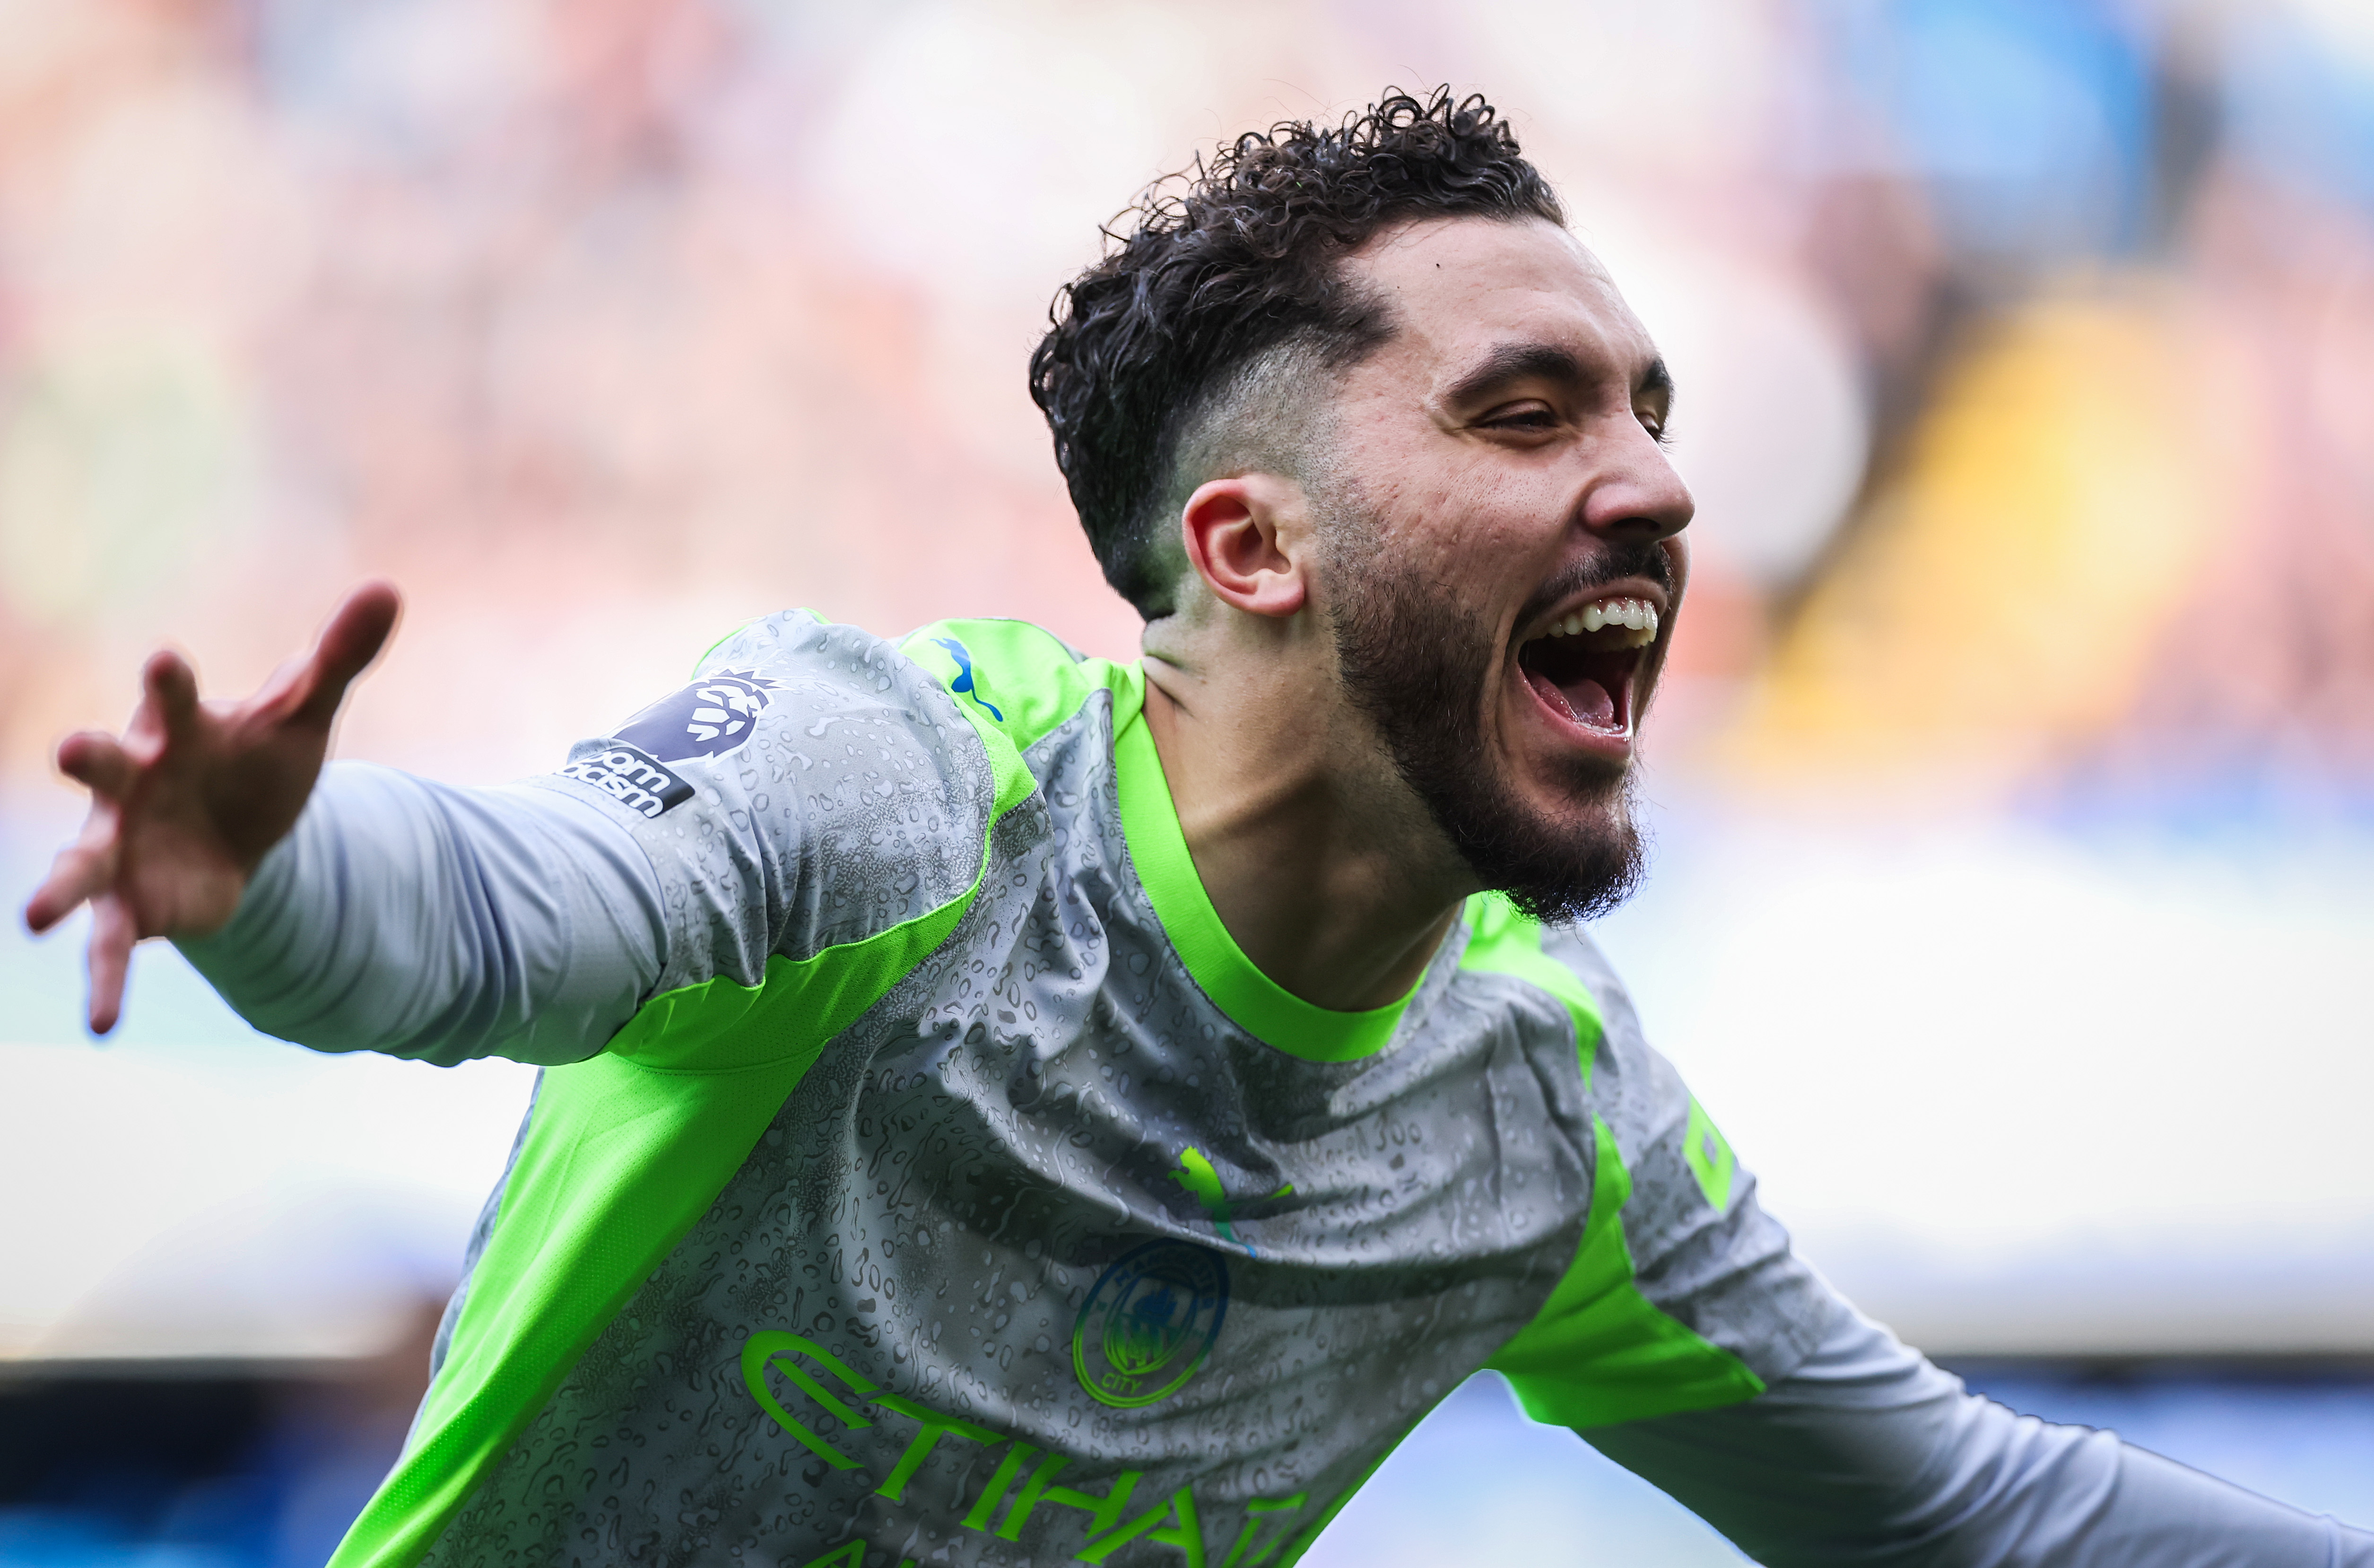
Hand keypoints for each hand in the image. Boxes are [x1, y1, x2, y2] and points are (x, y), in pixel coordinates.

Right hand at [22, 582, 401, 1033]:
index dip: (172, 678)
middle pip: (106, 768)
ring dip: (57, 889)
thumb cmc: (257, 758)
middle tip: (68, 748)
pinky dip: (107, 984)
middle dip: (89, 758)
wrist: (243, 827)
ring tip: (34, 918)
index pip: (176, 696)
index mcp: (177, 729)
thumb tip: (388, 589)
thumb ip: (337, 657)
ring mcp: (121, 848)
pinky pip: (111, 948)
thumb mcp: (304, 714)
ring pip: (81, 867)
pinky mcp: (132, 907)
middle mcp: (134, 783)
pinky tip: (103, 1027)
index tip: (167, 656)